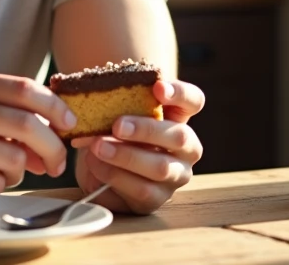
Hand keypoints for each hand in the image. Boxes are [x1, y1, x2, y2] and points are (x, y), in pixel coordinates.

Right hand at [0, 68, 76, 192]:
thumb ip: (8, 109)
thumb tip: (60, 129)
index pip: (24, 88)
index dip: (55, 107)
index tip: (68, 122)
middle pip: (26, 125)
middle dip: (52, 147)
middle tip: (57, 162)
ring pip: (14, 158)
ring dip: (22, 170)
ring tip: (7, 168)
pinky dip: (0, 182)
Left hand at [71, 79, 204, 213]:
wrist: (96, 169)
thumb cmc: (109, 134)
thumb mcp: (114, 115)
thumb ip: (116, 104)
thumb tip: (97, 103)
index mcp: (177, 118)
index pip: (193, 100)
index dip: (179, 93)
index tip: (157, 88)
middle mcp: (185, 148)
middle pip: (180, 136)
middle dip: (146, 130)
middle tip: (117, 125)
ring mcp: (174, 176)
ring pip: (160, 167)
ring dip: (126, 156)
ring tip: (98, 147)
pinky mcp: (156, 200)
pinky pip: (140, 190)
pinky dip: (114, 177)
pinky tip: (95, 166)